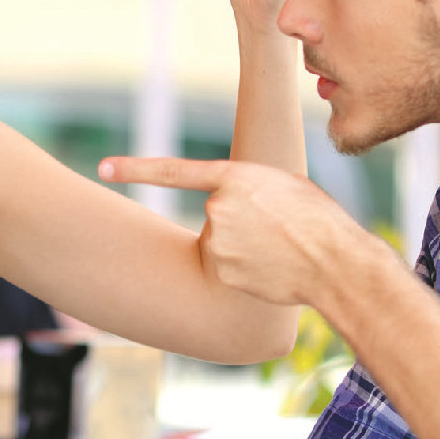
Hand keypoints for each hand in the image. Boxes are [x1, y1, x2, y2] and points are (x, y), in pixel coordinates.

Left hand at [99, 155, 373, 307]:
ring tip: (279, 249)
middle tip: (276, 229)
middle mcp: (219, 207)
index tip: (104, 167)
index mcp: (235, 177)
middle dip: (239, 223)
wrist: (335, 262)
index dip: (135, 169)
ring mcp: (217, 242)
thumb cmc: (318, 219)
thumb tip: (220, 204)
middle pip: (215, 215)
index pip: (173, 170)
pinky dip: (245, 270)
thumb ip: (248, 189)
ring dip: (245, 248)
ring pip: (220, 244)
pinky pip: (227, 269)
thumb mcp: (284, 186)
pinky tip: (272, 269)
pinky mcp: (221, 271)